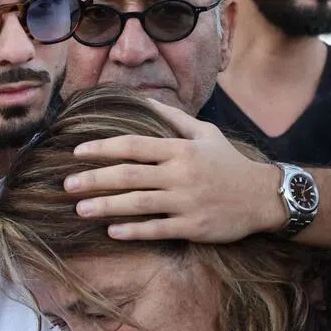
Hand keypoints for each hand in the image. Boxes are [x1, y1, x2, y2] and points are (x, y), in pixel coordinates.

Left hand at [65, 100, 286, 241]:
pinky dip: (133, 231)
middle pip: (129, 175)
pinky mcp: (193, 227)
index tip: (77, 153)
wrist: (263, 197)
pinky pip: (157, 229)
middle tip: (67, 185)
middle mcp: (180, 174)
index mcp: (180, 149)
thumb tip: (142, 99)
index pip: (133, 145)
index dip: (103, 149)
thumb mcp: (205, 133)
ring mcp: (186, 202)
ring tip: (80, 209)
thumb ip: (173, 118)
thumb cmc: (229, 164)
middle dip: (95, 179)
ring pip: (138, 204)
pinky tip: (112, 231)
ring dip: (106, 206)